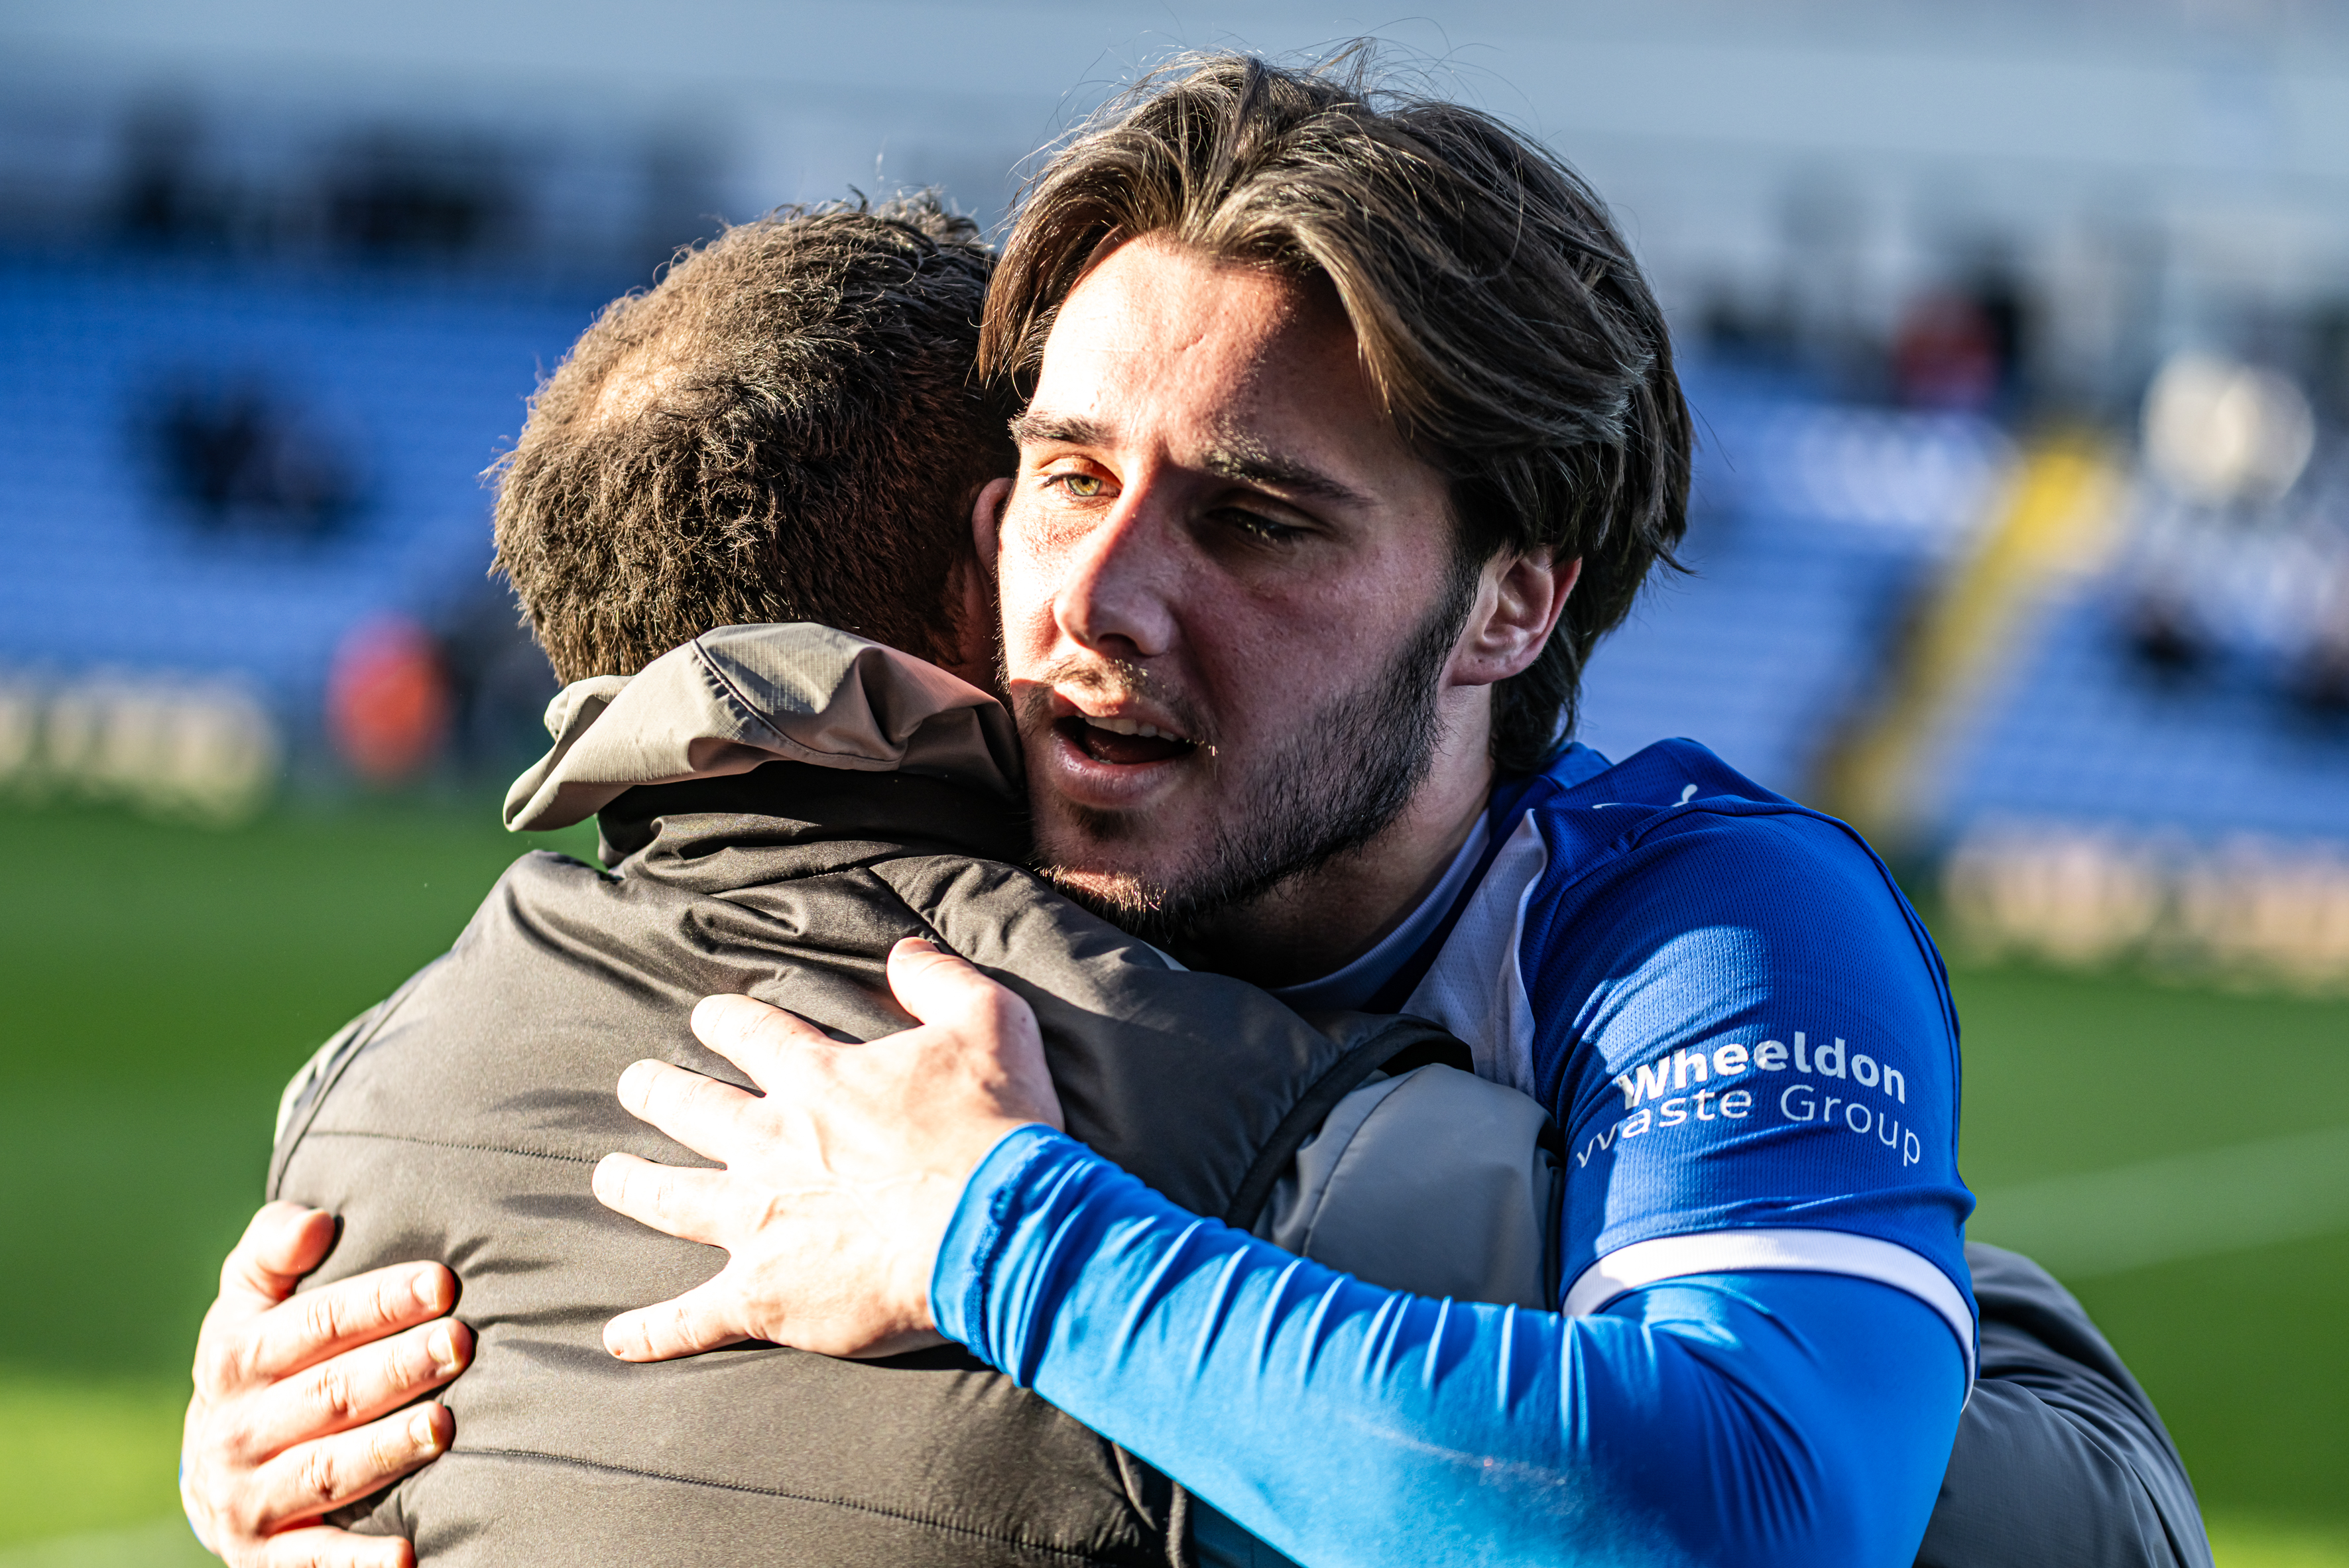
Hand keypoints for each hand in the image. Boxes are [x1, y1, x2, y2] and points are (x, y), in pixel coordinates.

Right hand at [182, 1203, 472, 1566]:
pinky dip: (356, 1563)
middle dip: (398, 1368)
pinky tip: (406, 1554)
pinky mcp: (267, 1556)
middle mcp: (238, 1430)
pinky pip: (313, 1563)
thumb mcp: (249, 1299)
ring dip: (387, 1449)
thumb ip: (273, 1248)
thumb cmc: (262, 1358)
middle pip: (329, 1394)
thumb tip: (314, 1221)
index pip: (315, 1322)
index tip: (443, 1282)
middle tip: (461, 1343)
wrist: (210, 1470)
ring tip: (446, 1426)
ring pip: (328, 1470)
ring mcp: (251, 1497)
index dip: (380, 1301)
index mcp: (236, 1358)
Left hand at [594, 937, 1062, 1361]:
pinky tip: (615, 1340)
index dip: (724, 1021)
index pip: (750, 1033)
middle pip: (691, 1109)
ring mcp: (757, 1223)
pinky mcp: (764, 1296)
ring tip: (607, 1177)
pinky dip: (651, 1333)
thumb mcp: (990, 1021)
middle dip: (657, 1092)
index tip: (708, 1018)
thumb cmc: (997, 1127)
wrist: (996, 1229)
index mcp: (817, 1078)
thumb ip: (940, 980)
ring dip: (633, 1185)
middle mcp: (770, 1143)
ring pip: (671, 1199)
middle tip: (634, 1084)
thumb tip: (904, 950)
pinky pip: (690, 1319)